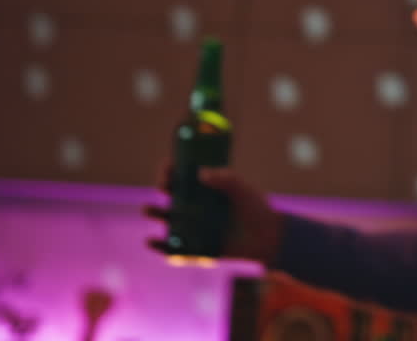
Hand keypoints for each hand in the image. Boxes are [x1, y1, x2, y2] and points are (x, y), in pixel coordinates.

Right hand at [145, 165, 282, 265]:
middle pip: (171, 195)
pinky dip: (160, 247)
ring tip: (149, 209)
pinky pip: (172, 249)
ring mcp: (194, 227)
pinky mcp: (195, 248)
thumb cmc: (256, 209)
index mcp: (206, 188)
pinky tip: (152, 241)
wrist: (267, 238)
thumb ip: (226, 178)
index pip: (183, 175)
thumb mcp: (242, 190)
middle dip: (161, 188)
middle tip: (162, 187)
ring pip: (167, 219)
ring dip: (154, 213)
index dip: (172, 169)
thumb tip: (201, 173)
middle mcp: (196, 206)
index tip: (168, 166)